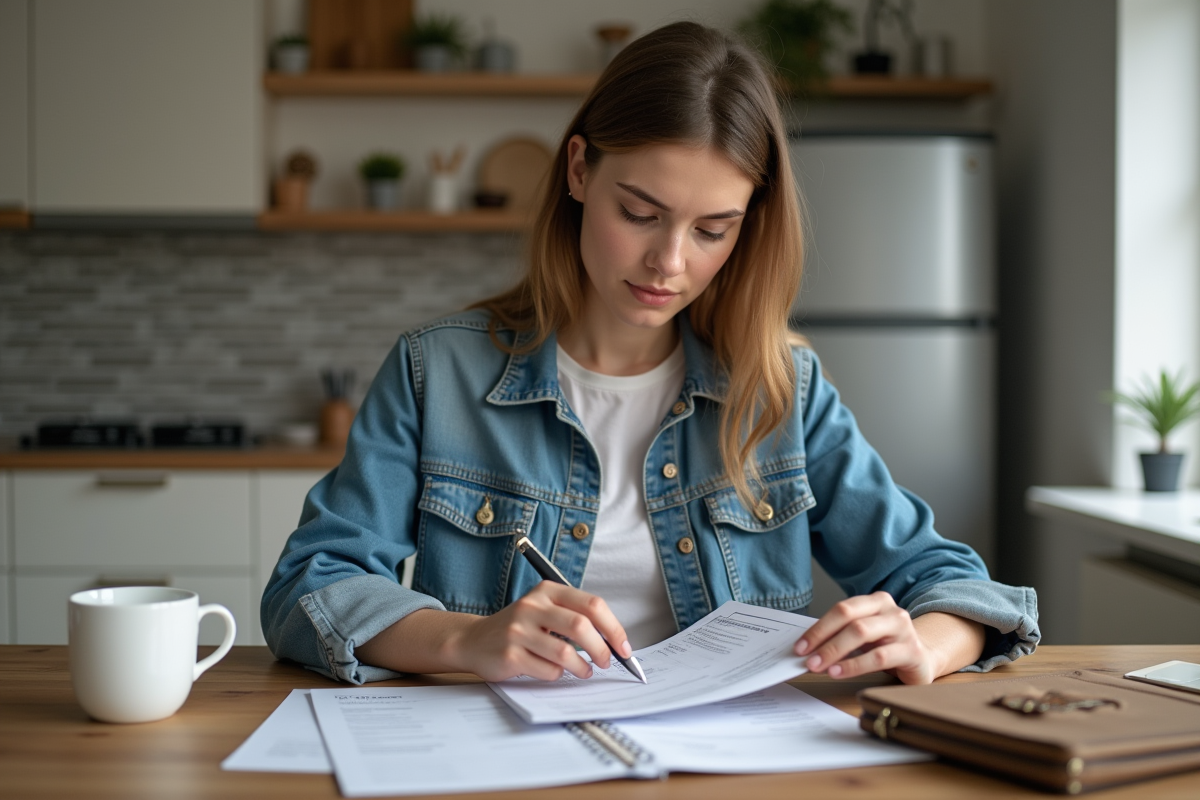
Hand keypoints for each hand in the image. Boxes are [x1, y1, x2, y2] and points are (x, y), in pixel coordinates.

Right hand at [445, 581, 631, 682]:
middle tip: (607, 662)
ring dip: (582, 668)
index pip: (592, 604)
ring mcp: (518, 630)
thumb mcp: (544, 610)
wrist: (474, 640)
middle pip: (580, 626)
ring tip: (584, 671)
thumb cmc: (520, 628)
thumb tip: (614, 641)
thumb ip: (575, 617)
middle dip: (601, 649)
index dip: (613, 628)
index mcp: (547, 590)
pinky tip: (554, 671)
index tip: (624, 647)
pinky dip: (558, 675)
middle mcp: (532, 606)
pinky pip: (548, 670)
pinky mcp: (510, 654)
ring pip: (565, 652)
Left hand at [794, 592, 943, 684]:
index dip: (818, 627)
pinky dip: (854, 665)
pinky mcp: (912, 652)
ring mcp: (904, 629)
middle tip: (805, 657)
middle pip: (850, 619)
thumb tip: (807, 649)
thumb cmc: (887, 647)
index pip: (842, 609)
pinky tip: (839, 672)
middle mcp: (891, 611)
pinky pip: (878, 657)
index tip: (799, 646)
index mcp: (876, 602)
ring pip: (862, 633)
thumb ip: (840, 637)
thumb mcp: (864, 637)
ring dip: (835, 651)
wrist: (922, 661)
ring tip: (819, 666)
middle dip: (823, 638)